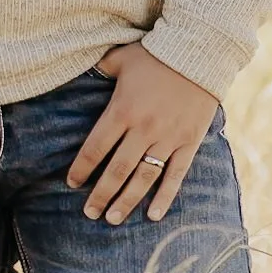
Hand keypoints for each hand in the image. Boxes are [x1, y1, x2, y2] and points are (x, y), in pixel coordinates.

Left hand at [66, 44, 217, 225]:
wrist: (199, 53)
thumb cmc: (154, 54)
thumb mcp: (120, 58)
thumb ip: (100, 70)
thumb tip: (78, 70)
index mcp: (122, 111)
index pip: (96, 148)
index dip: (82, 168)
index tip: (72, 184)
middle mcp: (143, 129)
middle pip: (117, 170)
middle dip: (101, 194)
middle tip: (89, 213)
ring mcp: (167, 138)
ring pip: (143, 178)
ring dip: (127, 201)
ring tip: (113, 219)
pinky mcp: (188, 142)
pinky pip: (175, 175)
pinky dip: (164, 196)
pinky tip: (153, 215)